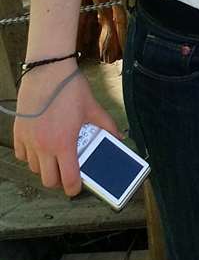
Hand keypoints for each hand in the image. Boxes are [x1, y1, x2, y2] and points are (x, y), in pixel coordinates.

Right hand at [13, 64, 119, 196]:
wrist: (47, 71)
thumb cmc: (70, 88)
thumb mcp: (93, 107)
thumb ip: (107, 126)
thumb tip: (119, 138)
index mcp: (64, 143)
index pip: (67, 178)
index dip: (74, 188)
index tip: (77, 188)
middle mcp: (44, 146)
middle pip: (48, 180)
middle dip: (59, 180)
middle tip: (67, 172)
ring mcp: (29, 140)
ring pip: (34, 168)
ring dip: (45, 168)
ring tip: (56, 156)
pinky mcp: (19, 132)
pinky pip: (22, 155)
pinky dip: (31, 156)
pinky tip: (40, 146)